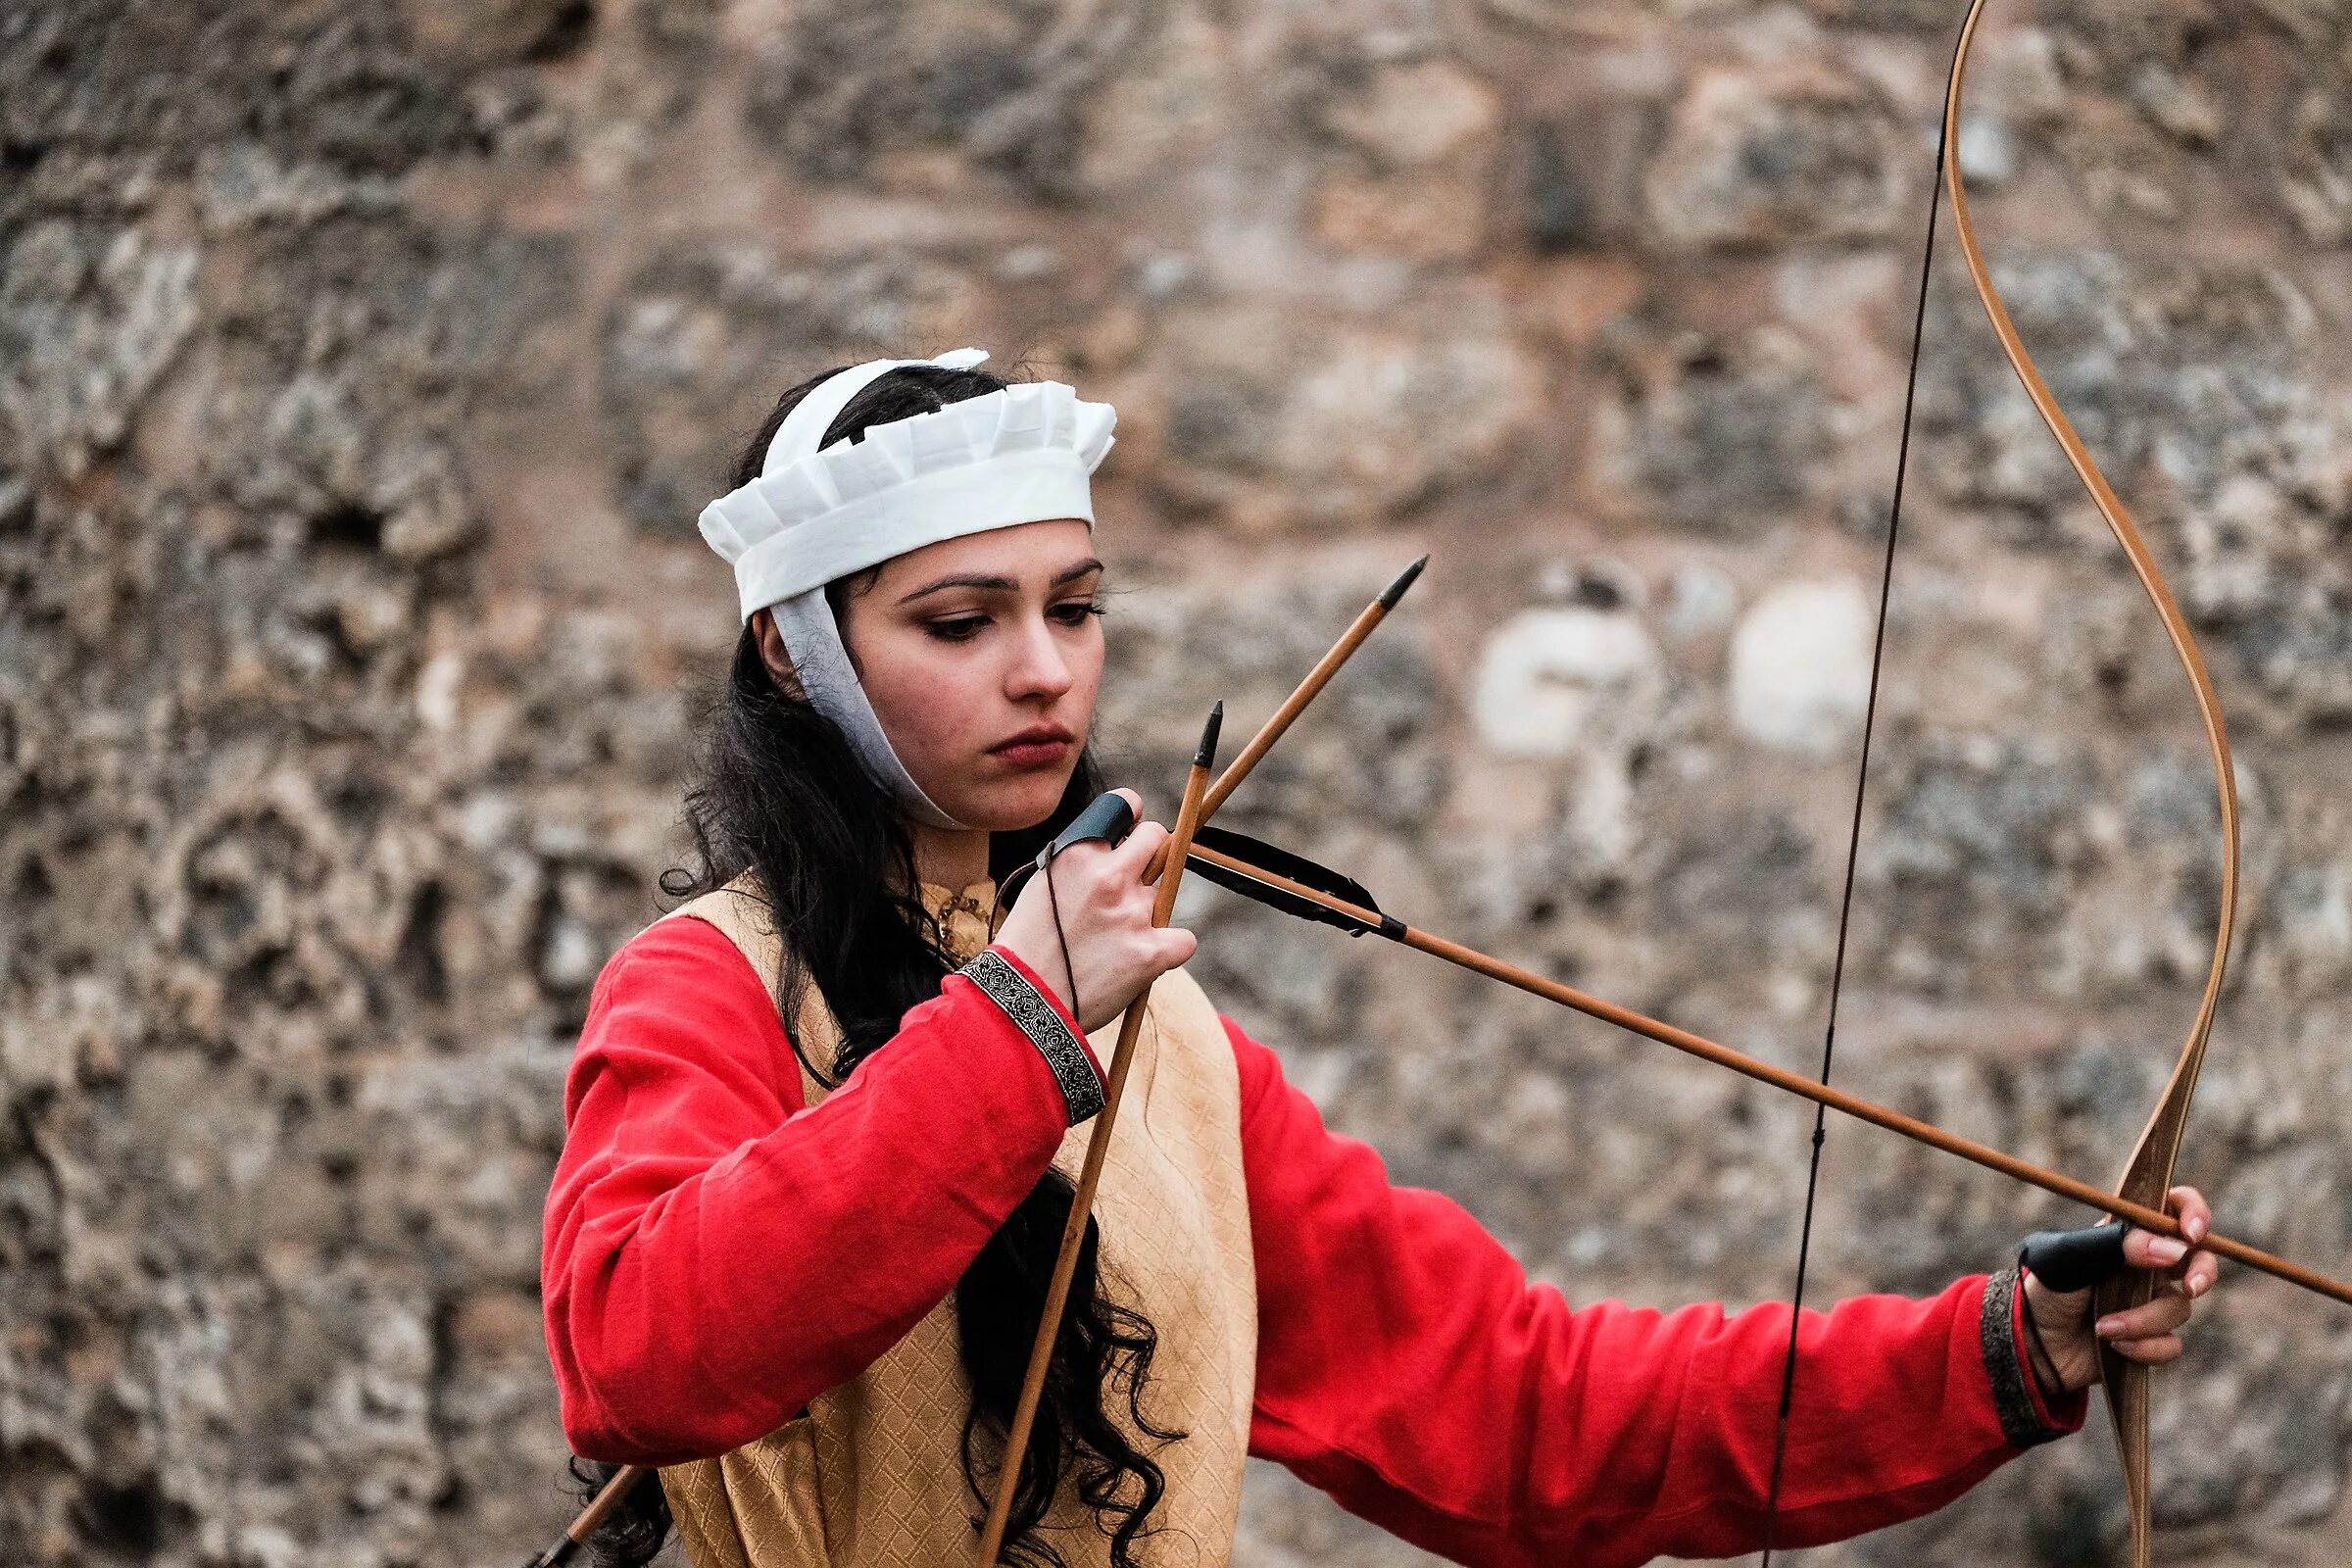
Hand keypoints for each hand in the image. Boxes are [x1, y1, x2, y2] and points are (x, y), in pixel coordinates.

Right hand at [992, 789, 1197, 1032]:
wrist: (1022, 1002)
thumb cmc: (1029, 945)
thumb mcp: (1043, 884)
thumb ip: (1082, 862)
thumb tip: (1119, 847)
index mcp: (1079, 854)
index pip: (1125, 804)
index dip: (1132, 818)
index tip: (1131, 831)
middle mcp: (1109, 876)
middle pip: (1157, 839)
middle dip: (1152, 854)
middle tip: (1136, 884)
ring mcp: (1132, 913)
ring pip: (1165, 897)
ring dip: (1147, 915)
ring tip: (1113, 943)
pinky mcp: (1150, 952)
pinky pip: (1184, 940)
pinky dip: (1169, 951)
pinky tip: (1142, 962)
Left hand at [2021, 1185, 2219, 1394]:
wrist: (2029, 1344)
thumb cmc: (2045, 1290)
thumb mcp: (2071, 1257)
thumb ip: (2119, 1246)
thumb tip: (2176, 1249)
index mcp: (2127, 1235)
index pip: (2171, 1208)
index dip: (2192, 1212)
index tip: (2191, 1233)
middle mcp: (2145, 1266)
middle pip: (2198, 1259)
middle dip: (2203, 1272)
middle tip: (2190, 1287)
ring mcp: (2149, 1302)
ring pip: (2179, 1307)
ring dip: (2143, 1320)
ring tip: (2103, 1327)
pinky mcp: (2150, 1338)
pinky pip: (2171, 1344)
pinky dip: (2144, 1347)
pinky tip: (2114, 1345)